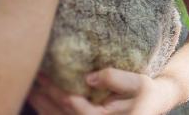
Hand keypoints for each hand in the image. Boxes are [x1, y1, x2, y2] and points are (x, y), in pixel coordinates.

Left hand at [29, 69, 177, 114]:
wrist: (157, 103)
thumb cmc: (150, 93)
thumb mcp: (140, 83)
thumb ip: (117, 79)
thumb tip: (89, 77)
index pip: (77, 108)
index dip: (59, 94)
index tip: (45, 78)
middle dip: (46, 97)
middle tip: (33, 78)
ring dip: (44, 106)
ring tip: (31, 88)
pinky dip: (50, 112)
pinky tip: (39, 102)